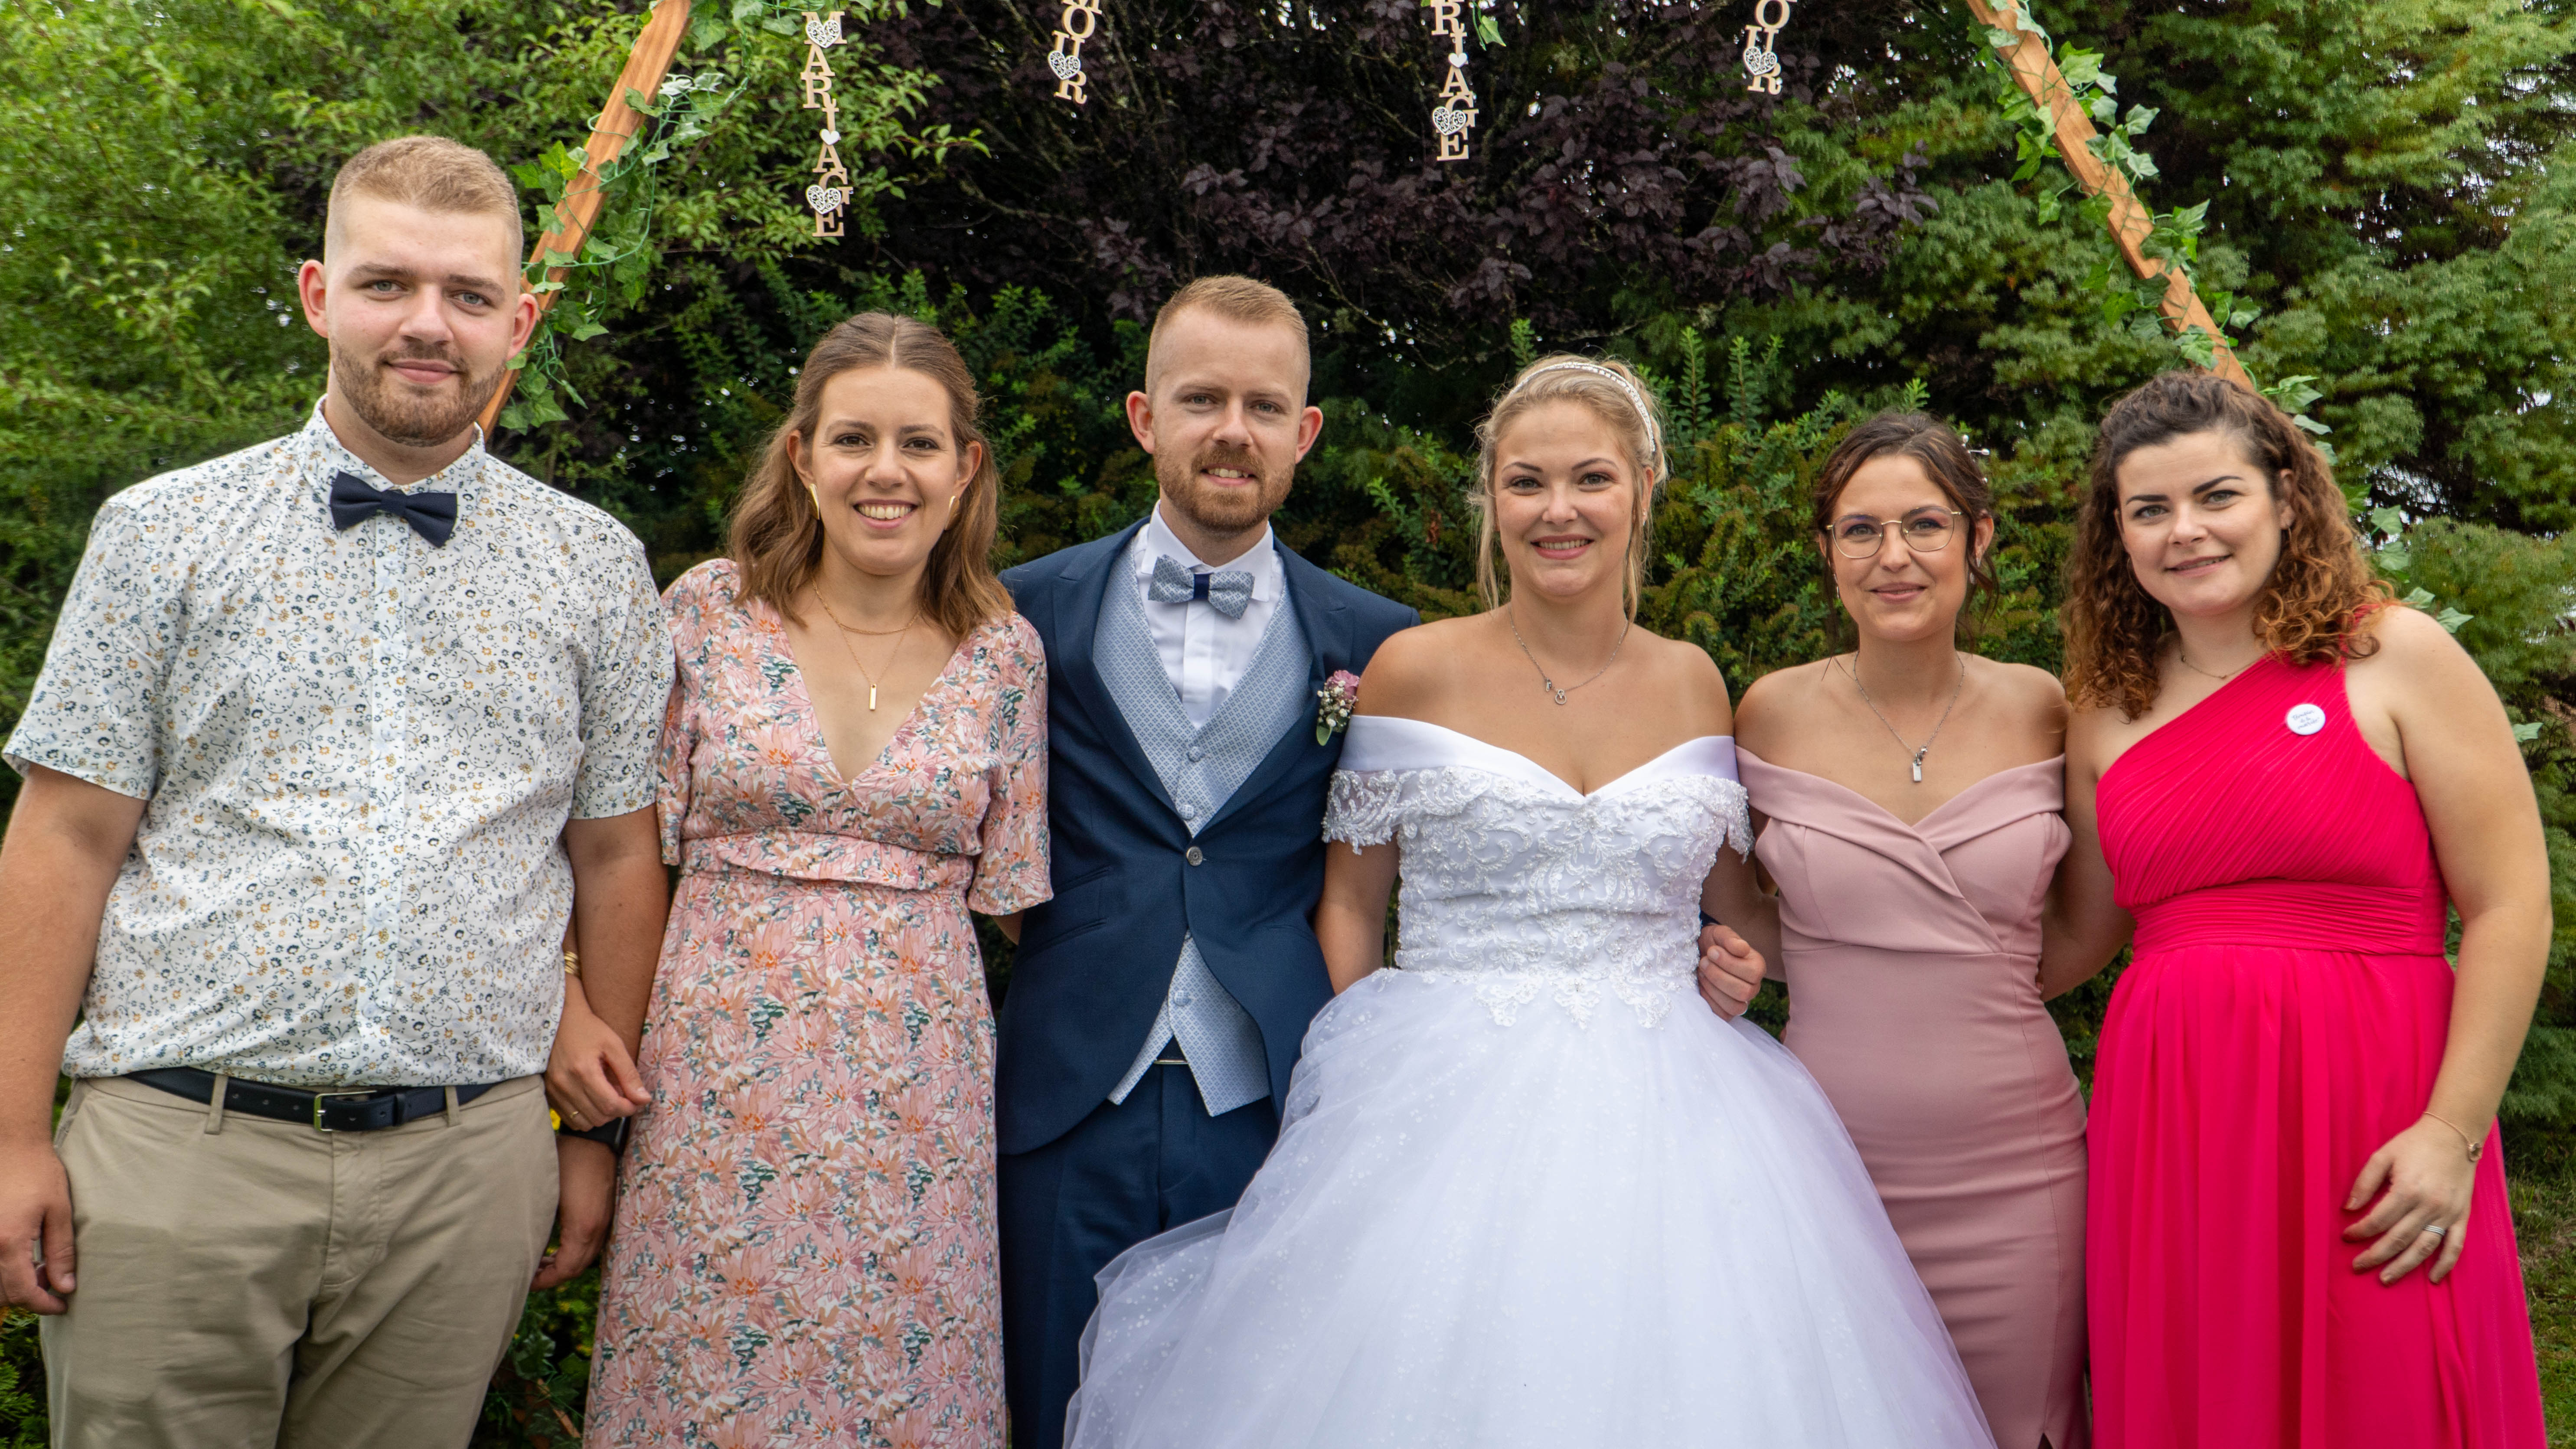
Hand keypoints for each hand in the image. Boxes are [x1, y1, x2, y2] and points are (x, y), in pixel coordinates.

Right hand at [0, 1137, 74, 1312]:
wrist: (10, 1145)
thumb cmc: (38, 1173)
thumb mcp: (59, 1212)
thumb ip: (61, 1252)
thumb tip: (65, 1287)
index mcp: (8, 1242)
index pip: (21, 1293)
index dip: (43, 1305)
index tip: (62, 1305)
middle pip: (1, 1293)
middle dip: (28, 1296)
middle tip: (53, 1283)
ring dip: (13, 1285)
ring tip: (39, 1270)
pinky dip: (2, 1270)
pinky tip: (21, 1257)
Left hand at [534, 1135, 617, 1288]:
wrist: (596, 1136)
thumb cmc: (566, 1158)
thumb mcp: (544, 1190)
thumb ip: (534, 1221)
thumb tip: (515, 1245)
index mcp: (583, 1227)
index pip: (566, 1269)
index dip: (545, 1280)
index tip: (525, 1281)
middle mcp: (598, 1228)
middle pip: (577, 1267)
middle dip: (553, 1275)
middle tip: (529, 1274)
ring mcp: (605, 1220)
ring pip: (585, 1256)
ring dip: (563, 1262)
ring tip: (540, 1261)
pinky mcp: (606, 1211)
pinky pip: (590, 1243)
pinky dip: (573, 1251)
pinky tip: (557, 1244)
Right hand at [545, 982, 648, 1130]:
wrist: (558, 1020)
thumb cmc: (589, 1029)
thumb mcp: (614, 1045)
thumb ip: (629, 1074)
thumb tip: (644, 1099)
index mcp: (584, 1071)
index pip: (610, 1105)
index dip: (628, 1108)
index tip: (636, 1102)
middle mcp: (566, 1084)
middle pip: (599, 1117)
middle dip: (617, 1112)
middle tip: (624, 1097)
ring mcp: (554, 1091)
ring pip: (584, 1123)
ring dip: (601, 1116)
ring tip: (608, 1097)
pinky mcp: (549, 1094)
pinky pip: (569, 1119)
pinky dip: (585, 1115)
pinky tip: (592, 1100)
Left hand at [1695, 922, 1764, 1021]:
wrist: (1700, 953)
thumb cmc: (1714, 943)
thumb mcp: (1720, 934)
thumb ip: (1730, 939)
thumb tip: (1742, 948)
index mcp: (1757, 966)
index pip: (1753, 973)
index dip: (1730, 963)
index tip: (1712, 951)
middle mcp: (1753, 986)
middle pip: (1744, 992)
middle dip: (1718, 976)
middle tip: (1703, 962)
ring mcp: (1741, 1001)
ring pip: (1735, 1007)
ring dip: (1713, 989)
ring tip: (1702, 972)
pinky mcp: (1727, 1011)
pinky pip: (1722, 1015)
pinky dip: (1709, 1000)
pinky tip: (1701, 985)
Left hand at [2343, 1116, 2478, 1284]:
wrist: (2454, 1136)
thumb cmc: (2414, 1144)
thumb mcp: (2383, 1155)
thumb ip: (2364, 1182)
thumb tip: (2348, 1208)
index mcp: (2407, 1190)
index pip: (2378, 1220)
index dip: (2359, 1231)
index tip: (2346, 1237)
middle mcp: (2429, 1206)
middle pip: (2398, 1239)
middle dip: (2375, 1256)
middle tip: (2358, 1266)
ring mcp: (2447, 1214)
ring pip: (2423, 1248)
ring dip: (2404, 1266)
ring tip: (2386, 1278)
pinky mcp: (2462, 1216)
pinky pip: (2455, 1246)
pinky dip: (2445, 1264)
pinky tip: (2434, 1278)